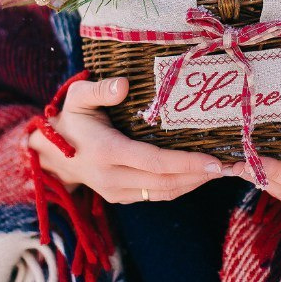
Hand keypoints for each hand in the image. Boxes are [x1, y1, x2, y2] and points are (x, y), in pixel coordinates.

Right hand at [28, 76, 224, 202]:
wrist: (49, 153)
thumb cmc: (70, 117)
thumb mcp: (78, 96)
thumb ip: (99, 90)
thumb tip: (123, 84)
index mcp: (107, 152)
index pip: (154, 162)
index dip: (186, 164)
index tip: (214, 161)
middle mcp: (112, 178)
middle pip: (165, 183)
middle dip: (200, 176)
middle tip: (231, 165)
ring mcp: (116, 191)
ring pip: (163, 193)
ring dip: (194, 184)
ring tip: (223, 170)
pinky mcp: (120, 197)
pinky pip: (156, 195)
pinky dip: (180, 187)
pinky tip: (198, 174)